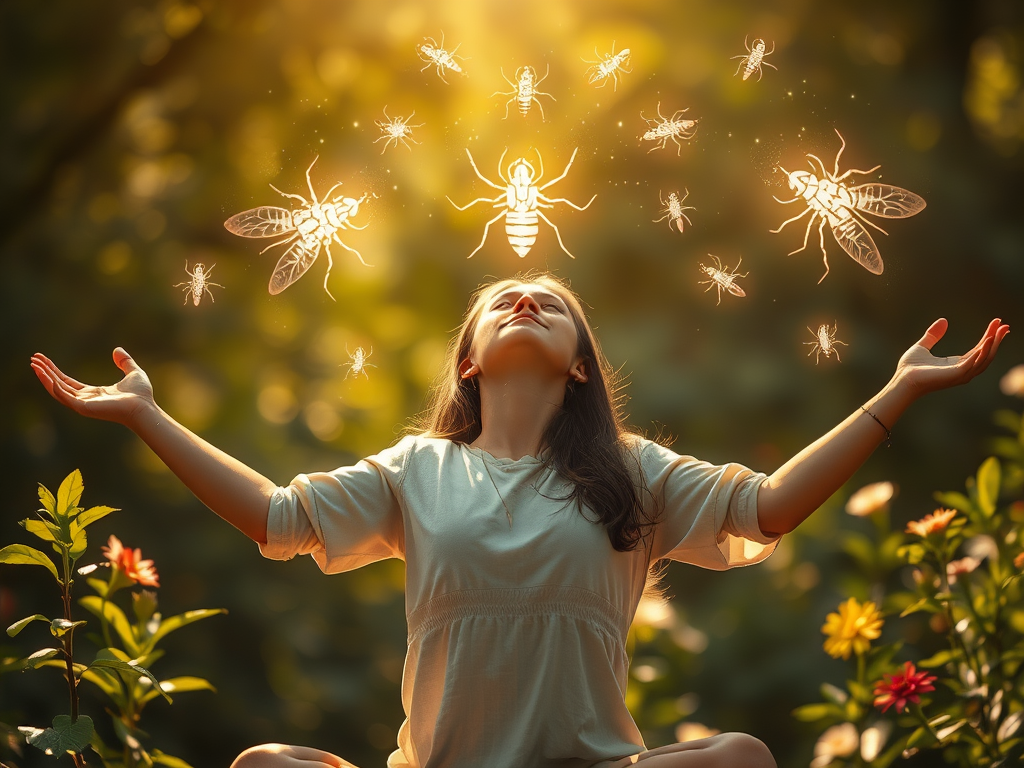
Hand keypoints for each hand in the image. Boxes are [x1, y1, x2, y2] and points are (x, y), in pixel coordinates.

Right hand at [31, 347, 155, 427]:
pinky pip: (64, 397)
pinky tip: (46, 377)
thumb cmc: (141, 395)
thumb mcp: (133, 372)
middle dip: (45, 372)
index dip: (54, 371)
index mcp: (93, 393)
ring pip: (57, 390)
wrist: (144, 406)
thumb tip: (117, 350)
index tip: (43, 360)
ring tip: (34, 365)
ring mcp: (83, 405)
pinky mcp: (84, 408)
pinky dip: (53, 387)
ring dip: (45, 378)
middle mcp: (85, 400)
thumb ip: (124, 362)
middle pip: (59, 385)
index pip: (67, 382)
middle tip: (33, 359)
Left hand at [894, 318, 1009, 399]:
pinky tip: (988, 339)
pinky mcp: (956, 374)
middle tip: (1005, 325)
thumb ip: (933, 335)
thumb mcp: (923, 346)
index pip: (979, 350)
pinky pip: (974, 362)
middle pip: (986, 354)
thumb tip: (943, 320)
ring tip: (1000, 330)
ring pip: (984, 359)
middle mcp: (962, 370)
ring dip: (994, 344)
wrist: (901, 380)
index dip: (989, 337)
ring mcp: (960, 374)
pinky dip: (983, 351)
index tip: (997, 324)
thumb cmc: (909, 368)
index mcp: (956, 364)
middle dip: (997, 340)